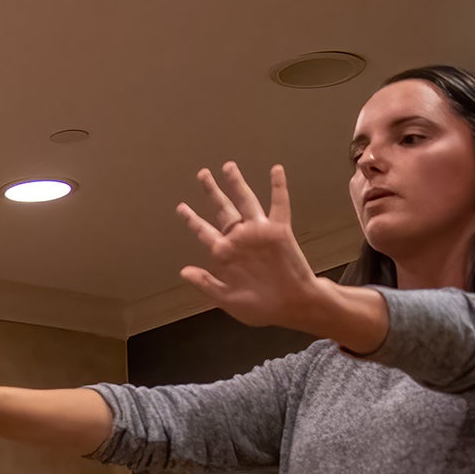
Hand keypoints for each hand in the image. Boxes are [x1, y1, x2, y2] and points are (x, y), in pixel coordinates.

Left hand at [176, 162, 335, 333]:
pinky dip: (278, 187)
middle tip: (202, 173)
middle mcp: (240, 239)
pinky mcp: (279, 230)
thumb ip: (206, 284)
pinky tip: (275, 169)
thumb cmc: (262, 307)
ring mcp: (259, 232)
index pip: (204, 232)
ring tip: (228, 166)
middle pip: (223, 209)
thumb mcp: (228, 300)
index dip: (192, 219)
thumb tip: (183, 271)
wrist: (293, 306)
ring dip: (238, 184)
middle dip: (212, 191)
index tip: (181, 207)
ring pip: (246, 201)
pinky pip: (279, 204)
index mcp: (225, 254)